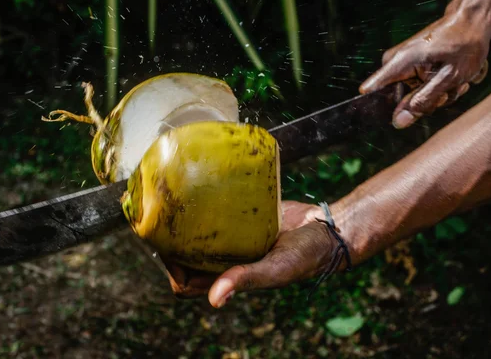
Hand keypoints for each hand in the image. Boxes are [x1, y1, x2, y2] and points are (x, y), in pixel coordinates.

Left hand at [159, 201, 340, 307]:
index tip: (166, 246)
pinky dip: (204, 208)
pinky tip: (199, 190)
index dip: (171, 269)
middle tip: (165, 217)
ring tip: (176, 202)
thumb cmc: (304, 256)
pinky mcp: (239, 218)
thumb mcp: (275, 269)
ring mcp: (230, 239)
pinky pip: (214, 215)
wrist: (325, 228)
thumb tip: (215, 300)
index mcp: (227, 277)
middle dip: (171, 243)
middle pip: (184, 257)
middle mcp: (224, 260)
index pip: (185, 283)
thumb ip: (247, 279)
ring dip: (184, 224)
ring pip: (195, 236)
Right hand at [359, 10, 490, 128]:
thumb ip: (422, 102)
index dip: (379, 108)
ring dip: (435, 95)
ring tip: (453, 82)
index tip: (401, 115)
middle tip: (446, 92)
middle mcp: (394, 63)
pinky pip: (417, 87)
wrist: (471, 22)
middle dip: (424, 102)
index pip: (370, 90)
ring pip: (411, 95)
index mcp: (399, 63)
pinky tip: (450, 79)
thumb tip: (398, 122)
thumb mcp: (448, 79)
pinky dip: (435, 87)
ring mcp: (402, 64)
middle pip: (397, 99)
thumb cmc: (464, 45)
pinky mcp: (410, 66)